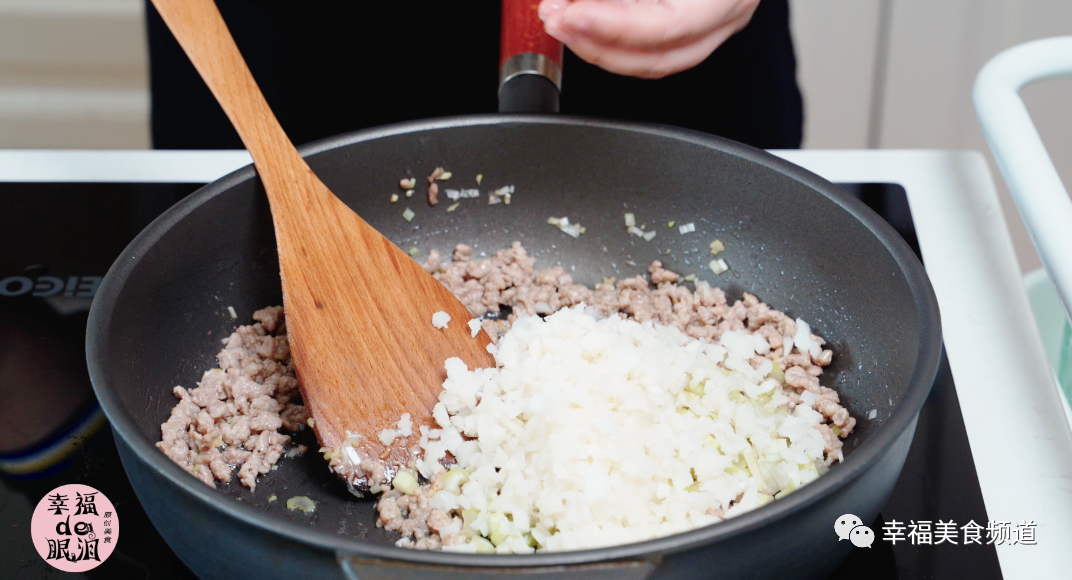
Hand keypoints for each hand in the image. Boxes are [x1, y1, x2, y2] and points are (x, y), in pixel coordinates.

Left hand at [538, 0, 759, 78]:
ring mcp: (714, 20)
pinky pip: (649, 41)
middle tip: (554, 17)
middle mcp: (728, 10)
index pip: (669, 25)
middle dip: (595, 43)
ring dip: (597, 43)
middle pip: (658, 56)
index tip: (570, 14)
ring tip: (559, 17)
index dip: (613, 26)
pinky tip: (581, 17)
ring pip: (651, 57)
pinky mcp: (692, 16)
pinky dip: (611, 33)